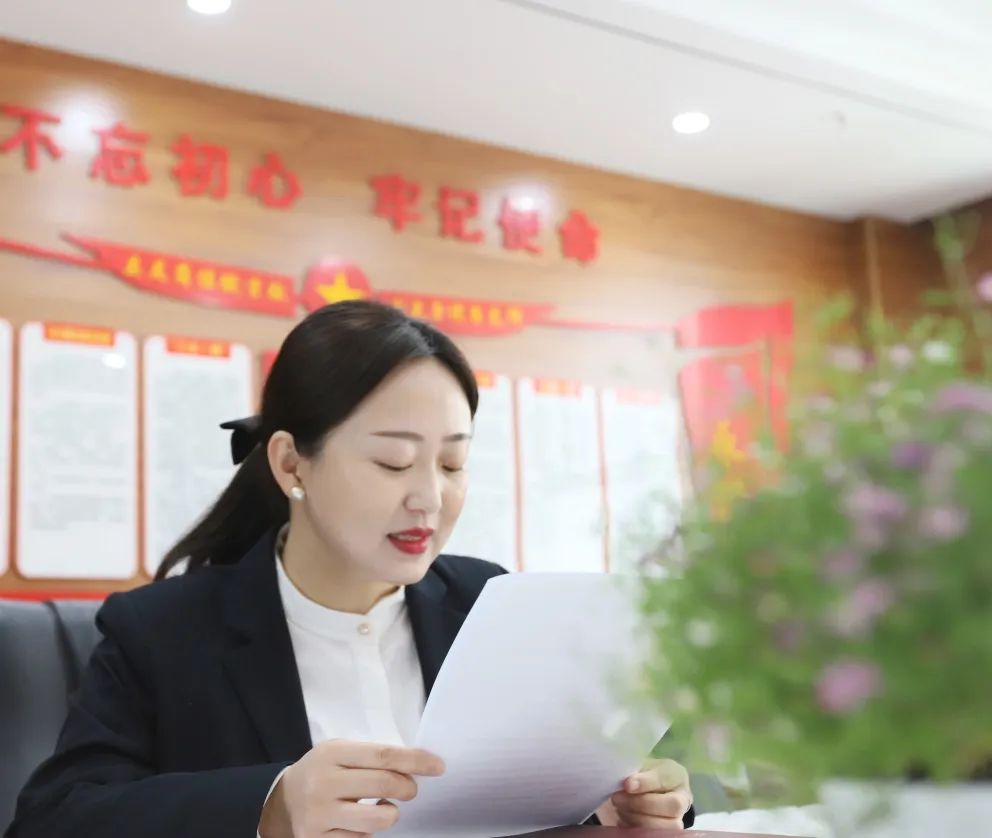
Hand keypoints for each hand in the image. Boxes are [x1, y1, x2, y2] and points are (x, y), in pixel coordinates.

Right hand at [258, 740, 444, 837]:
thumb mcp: (343, 751)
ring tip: (385, 805)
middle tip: (411, 788)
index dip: (415, 761)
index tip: (437, 766)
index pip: (383, 755)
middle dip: (408, 787)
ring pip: (377, 819)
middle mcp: (324, 783)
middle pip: (384, 784)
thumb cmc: (325, 770)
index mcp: (332, 753)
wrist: (285, 798)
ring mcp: (320, 815)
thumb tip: (418, 764)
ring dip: (392, 813)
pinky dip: (371, 830)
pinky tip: (363, 819)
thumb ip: (374, 756)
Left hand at [596, 758, 692, 830]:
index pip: (666, 778)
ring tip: (620, 809)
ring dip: (637, 818)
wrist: (645, 792)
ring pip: (665, 825)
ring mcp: (678, 818)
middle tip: (618, 798)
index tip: (627, 785)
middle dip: (641, 804)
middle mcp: (683, 798)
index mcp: (676, 775)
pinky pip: (655, 835)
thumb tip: (628, 784)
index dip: (646, 783)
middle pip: (672, 806)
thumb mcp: (640, 767)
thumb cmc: (642, 776)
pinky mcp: (668, 833)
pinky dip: (636, 828)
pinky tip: (624, 819)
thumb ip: (636, 772)